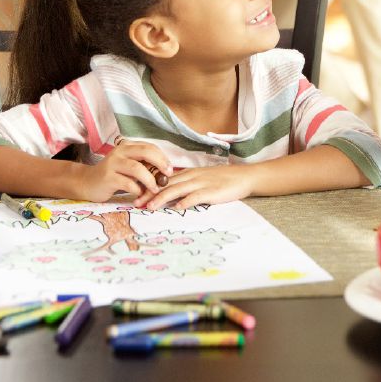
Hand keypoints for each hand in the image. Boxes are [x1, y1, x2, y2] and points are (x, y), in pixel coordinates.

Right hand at [75, 141, 172, 202]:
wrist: (87, 183)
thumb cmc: (113, 175)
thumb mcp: (128, 166)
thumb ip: (143, 165)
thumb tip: (166, 172)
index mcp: (127, 147)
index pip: (149, 147)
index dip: (162, 157)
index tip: (170, 169)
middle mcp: (120, 152)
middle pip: (145, 152)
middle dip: (160, 163)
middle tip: (167, 175)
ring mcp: (112, 164)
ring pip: (137, 168)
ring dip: (150, 180)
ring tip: (155, 188)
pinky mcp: (108, 178)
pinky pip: (128, 183)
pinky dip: (137, 189)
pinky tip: (140, 194)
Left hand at [137, 164, 259, 210]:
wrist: (244, 177)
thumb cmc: (224, 179)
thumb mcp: (203, 178)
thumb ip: (188, 184)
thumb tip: (173, 195)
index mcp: (189, 173)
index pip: (165, 179)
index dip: (149, 186)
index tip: (137, 194)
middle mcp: (193, 176)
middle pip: (167, 184)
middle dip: (150, 193)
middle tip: (136, 203)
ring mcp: (202, 183)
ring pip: (177, 189)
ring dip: (162, 198)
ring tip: (150, 207)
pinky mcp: (211, 192)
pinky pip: (195, 197)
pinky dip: (185, 202)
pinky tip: (176, 208)